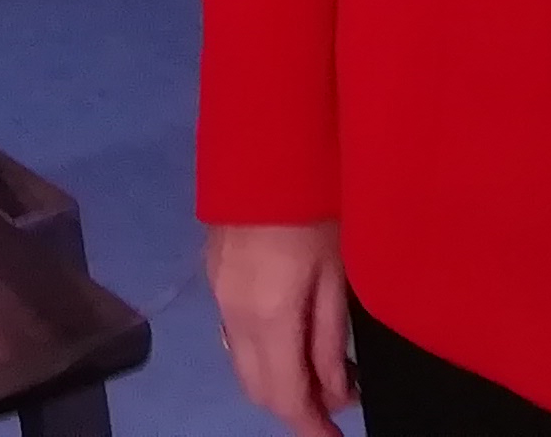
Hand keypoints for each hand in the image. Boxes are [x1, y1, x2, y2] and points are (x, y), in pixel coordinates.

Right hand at [204, 220, 352, 436]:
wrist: (267, 142)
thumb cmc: (316, 205)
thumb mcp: (336, 273)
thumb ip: (330, 338)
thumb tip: (335, 393)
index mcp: (266, 318)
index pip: (284, 397)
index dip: (312, 427)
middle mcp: (233, 315)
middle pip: (256, 388)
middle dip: (293, 407)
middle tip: (336, 403)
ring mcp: (218, 294)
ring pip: (241, 363)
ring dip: (276, 380)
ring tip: (321, 371)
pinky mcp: (214, 274)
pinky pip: (233, 335)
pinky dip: (261, 352)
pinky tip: (291, 338)